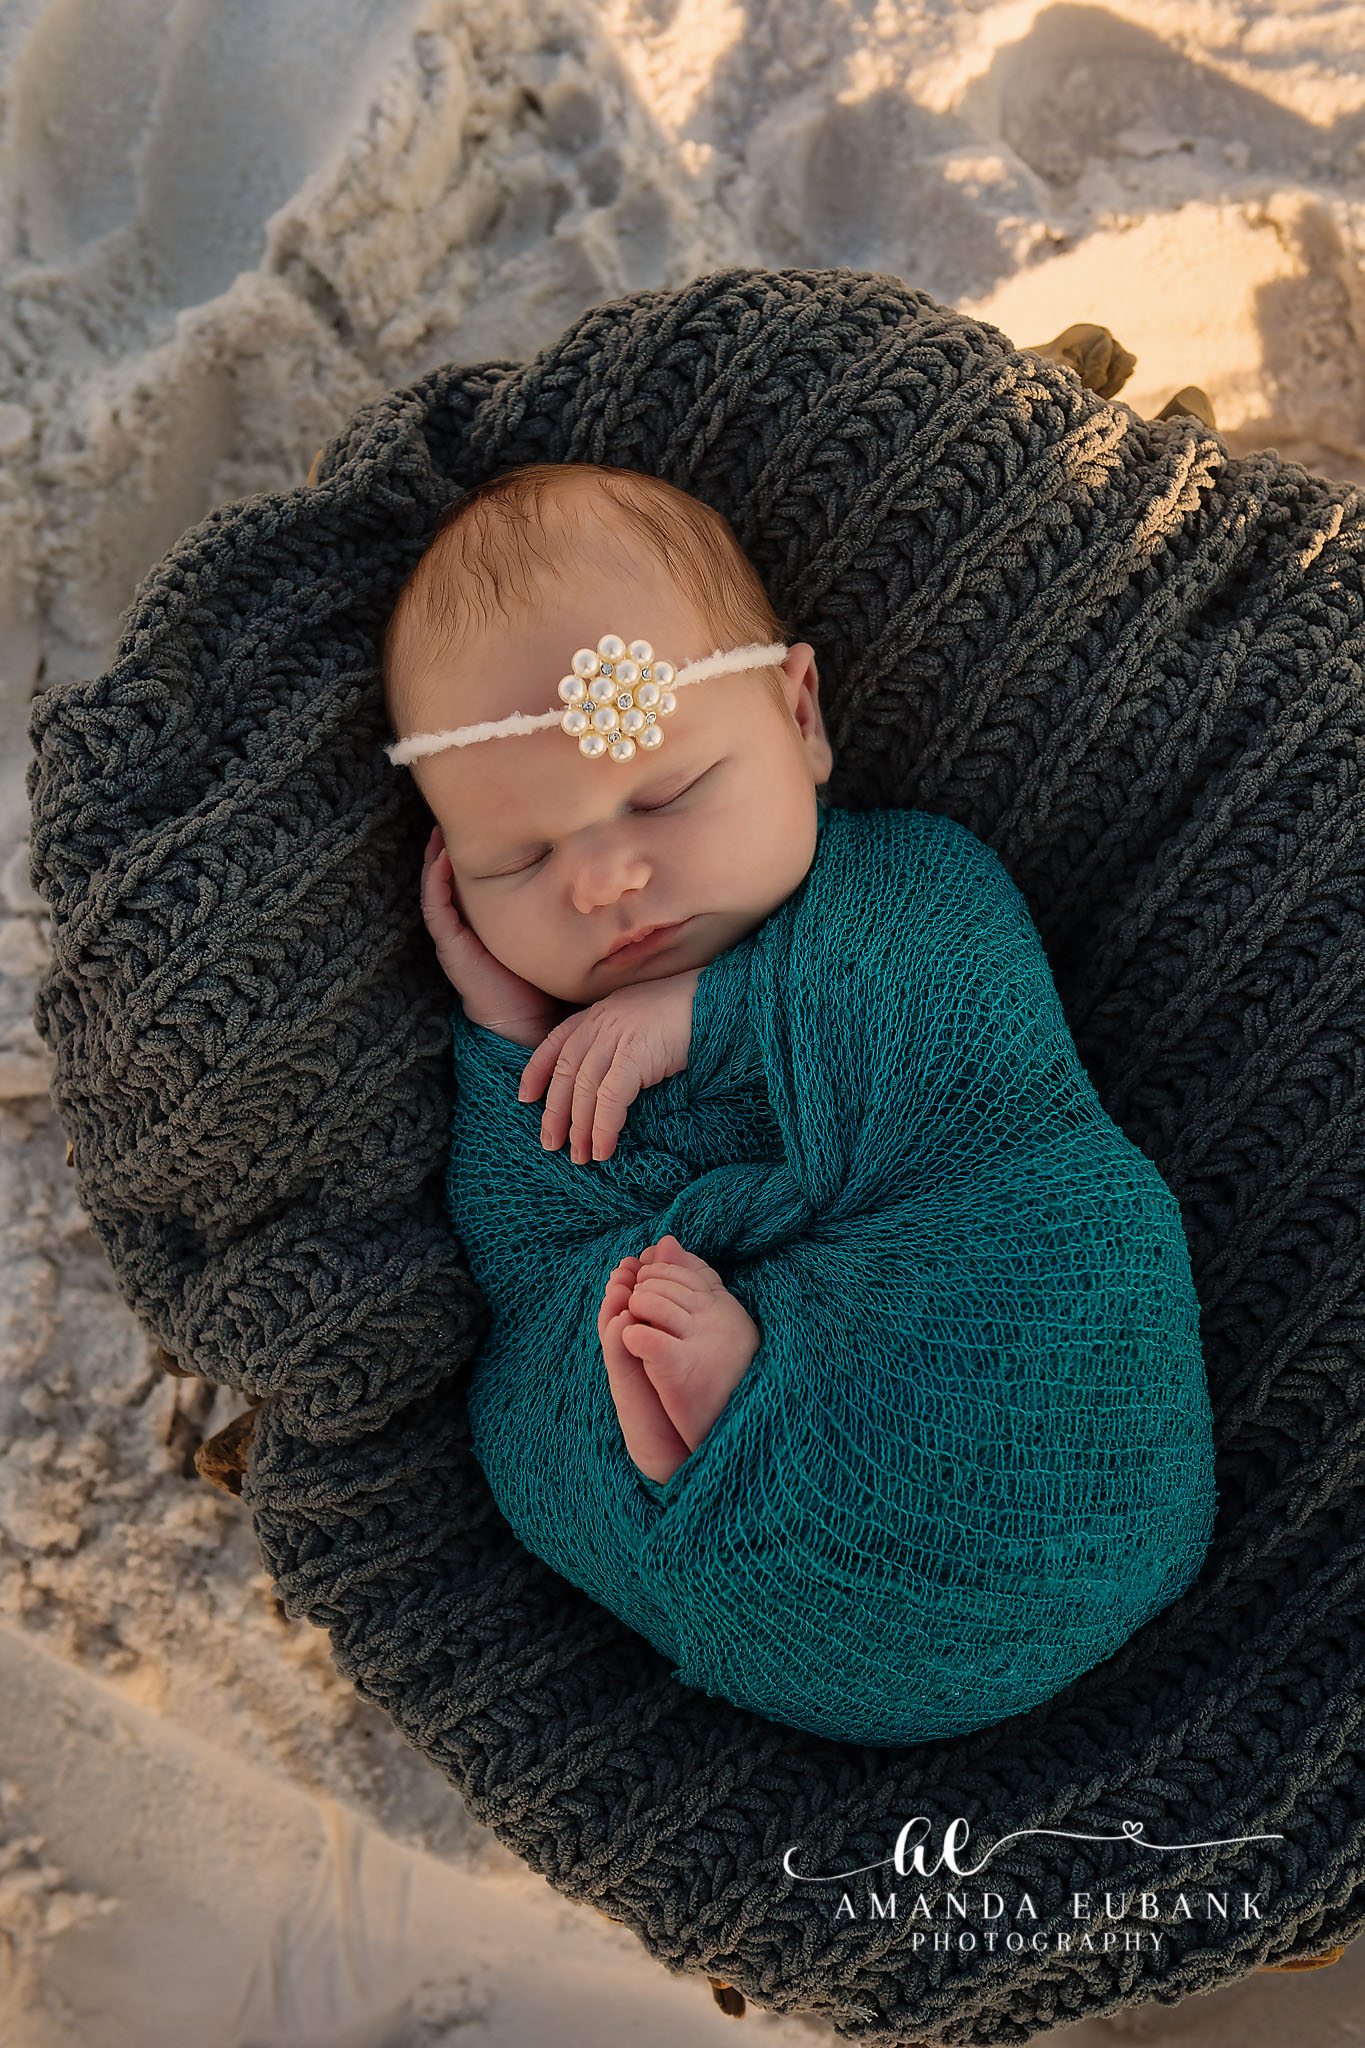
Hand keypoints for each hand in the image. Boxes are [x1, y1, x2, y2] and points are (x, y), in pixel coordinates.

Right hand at [421, 824, 566, 1047]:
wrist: (523, 1020)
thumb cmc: (539, 977)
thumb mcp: (546, 930)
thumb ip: (552, 905)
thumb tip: (583, 874)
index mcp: (486, 916)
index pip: (475, 876)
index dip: (477, 850)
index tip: (486, 820)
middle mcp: (465, 921)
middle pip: (452, 876)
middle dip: (452, 846)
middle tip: (454, 815)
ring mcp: (453, 932)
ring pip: (438, 885)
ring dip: (436, 858)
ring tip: (440, 831)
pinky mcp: (449, 944)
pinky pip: (436, 906)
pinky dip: (435, 882)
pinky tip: (440, 860)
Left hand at [517, 966, 701, 1163]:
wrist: (723, 1001)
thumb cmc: (692, 1014)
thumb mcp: (646, 1021)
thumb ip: (623, 1041)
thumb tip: (613, 1080)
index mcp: (602, 1012)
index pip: (557, 1042)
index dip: (536, 1070)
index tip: (526, 1098)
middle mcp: (603, 1021)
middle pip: (565, 1072)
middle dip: (554, 1111)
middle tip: (551, 1144)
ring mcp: (618, 1036)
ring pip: (584, 1090)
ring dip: (579, 1128)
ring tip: (581, 1156)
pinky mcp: (636, 1055)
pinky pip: (610, 1100)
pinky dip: (603, 1128)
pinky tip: (604, 1148)